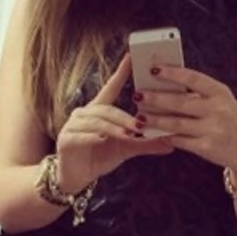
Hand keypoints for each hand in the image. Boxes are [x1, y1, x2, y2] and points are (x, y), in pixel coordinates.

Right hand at [56, 54, 173, 192]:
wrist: (76, 178)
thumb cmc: (100, 157)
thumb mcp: (125, 149)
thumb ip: (145, 144)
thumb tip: (171, 143)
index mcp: (99, 111)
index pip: (110, 87)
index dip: (120, 73)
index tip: (131, 57)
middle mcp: (84, 114)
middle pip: (107, 109)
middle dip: (124, 117)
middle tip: (140, 125)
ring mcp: (73, 126)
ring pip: (96, 121)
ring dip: (113, 127)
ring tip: (127, 134)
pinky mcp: (66, 140)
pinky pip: (80, 136)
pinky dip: (92, 136)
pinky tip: (102, 139)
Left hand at [135, 64, 236, 180]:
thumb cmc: (229, 120)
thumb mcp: (221, 102)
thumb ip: (198, 95)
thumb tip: (162, 87)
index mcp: (220, 92)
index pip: (193, 78)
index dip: (172, 73)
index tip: (152, 68)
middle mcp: (218, 110)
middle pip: (180, 102)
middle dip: (156, 99)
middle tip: (137, 95)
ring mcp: (213, 130)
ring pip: (176, 123)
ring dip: (155, 120)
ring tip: (139, 117)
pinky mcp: (207, 148)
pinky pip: (180, 140)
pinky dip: (165, 136)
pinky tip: (153, 133)